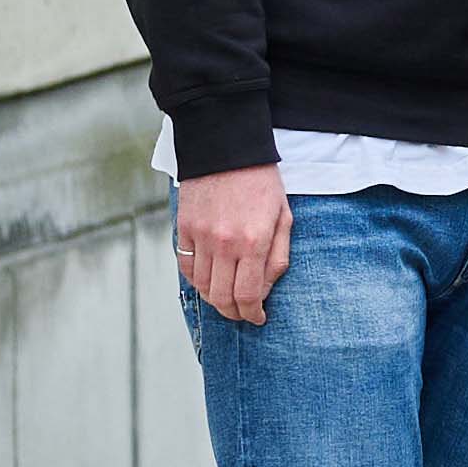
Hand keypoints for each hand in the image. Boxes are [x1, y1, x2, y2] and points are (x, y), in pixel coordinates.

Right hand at [178, 161, 293, 326]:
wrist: (227, 149)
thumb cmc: (262, 182)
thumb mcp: (283, 217)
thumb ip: (277, 255)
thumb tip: (265, 288)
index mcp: (254, 241)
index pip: (247, 294)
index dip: (252, 313)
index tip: (258, 317)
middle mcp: (224, 243)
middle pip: (222, 297)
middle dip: (234, 313)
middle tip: (243, 314)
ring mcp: (200, 237)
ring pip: (202, 286)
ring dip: (215, 300)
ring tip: (228, 300)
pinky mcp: (184, 229)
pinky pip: (187, 267)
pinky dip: (197, 281)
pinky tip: (209, 281)